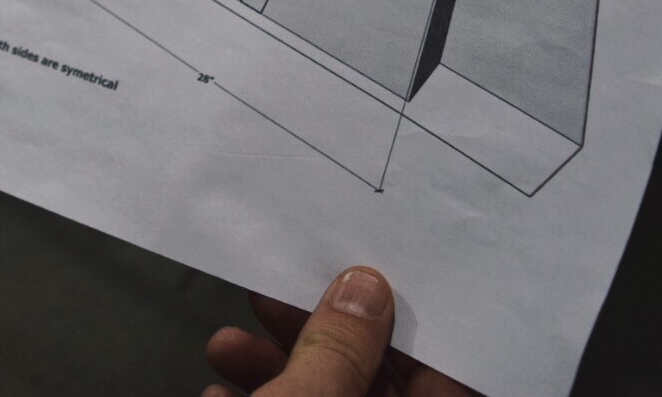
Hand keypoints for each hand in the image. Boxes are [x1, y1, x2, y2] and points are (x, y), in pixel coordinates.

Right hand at [204, 268, 474, 395]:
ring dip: (271, 366)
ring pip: (323, 395)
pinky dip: (258, 396)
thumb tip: (363, 288)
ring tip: (225, 346)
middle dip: (314, 335)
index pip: (444, 375)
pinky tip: (217, 388)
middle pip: (371, 378)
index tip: (366, 277)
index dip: (405, 322)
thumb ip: (338, 348)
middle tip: (272, 297)